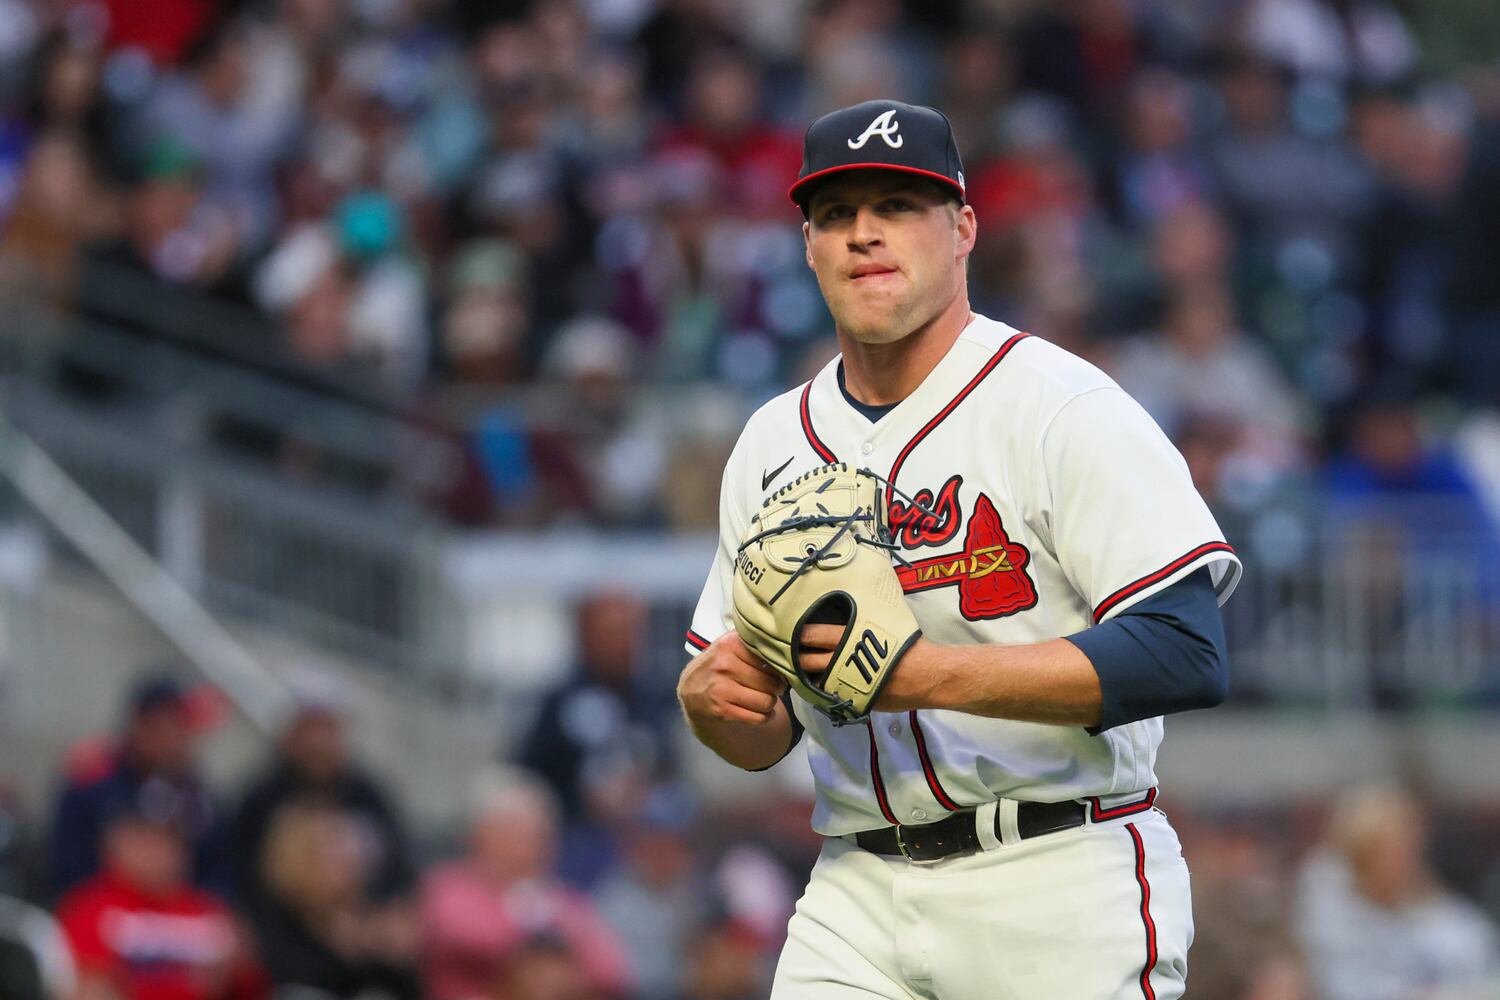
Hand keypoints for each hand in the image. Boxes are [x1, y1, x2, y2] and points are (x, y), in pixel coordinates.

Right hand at [678, 631, 788, 726]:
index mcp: (729, 644)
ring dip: (770, 703)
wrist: (690, 692)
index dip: (779, 667)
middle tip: (772, 688)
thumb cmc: (717, 666)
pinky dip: (765, 717)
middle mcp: (724, 665)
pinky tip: (759, 712)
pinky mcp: (722, 711)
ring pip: (767, 701)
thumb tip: (788, 656)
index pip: (770, 658)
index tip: (775, 671)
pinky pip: (758, 718)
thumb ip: (754, 645)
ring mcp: (721, 689)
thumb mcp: (730, 647)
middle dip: (776, 688)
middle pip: (771, 682)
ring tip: (764, 699)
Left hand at [797, 625, 939, 711]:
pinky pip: (831, 697)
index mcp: (851, 639)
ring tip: (801, 672)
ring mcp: (848, 684)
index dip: (800, 635)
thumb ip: (862, 629)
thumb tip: (849, 622)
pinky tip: (819, 688)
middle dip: (797, 659)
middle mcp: (845, 662)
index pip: (815, 635)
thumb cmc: (909, 648)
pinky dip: (823, 693)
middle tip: (790, 655)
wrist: (928, 676)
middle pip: (808, 661)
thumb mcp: (885, 627)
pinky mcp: (855, 701)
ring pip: (816, 682)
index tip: (790, 633)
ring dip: (806, 678)